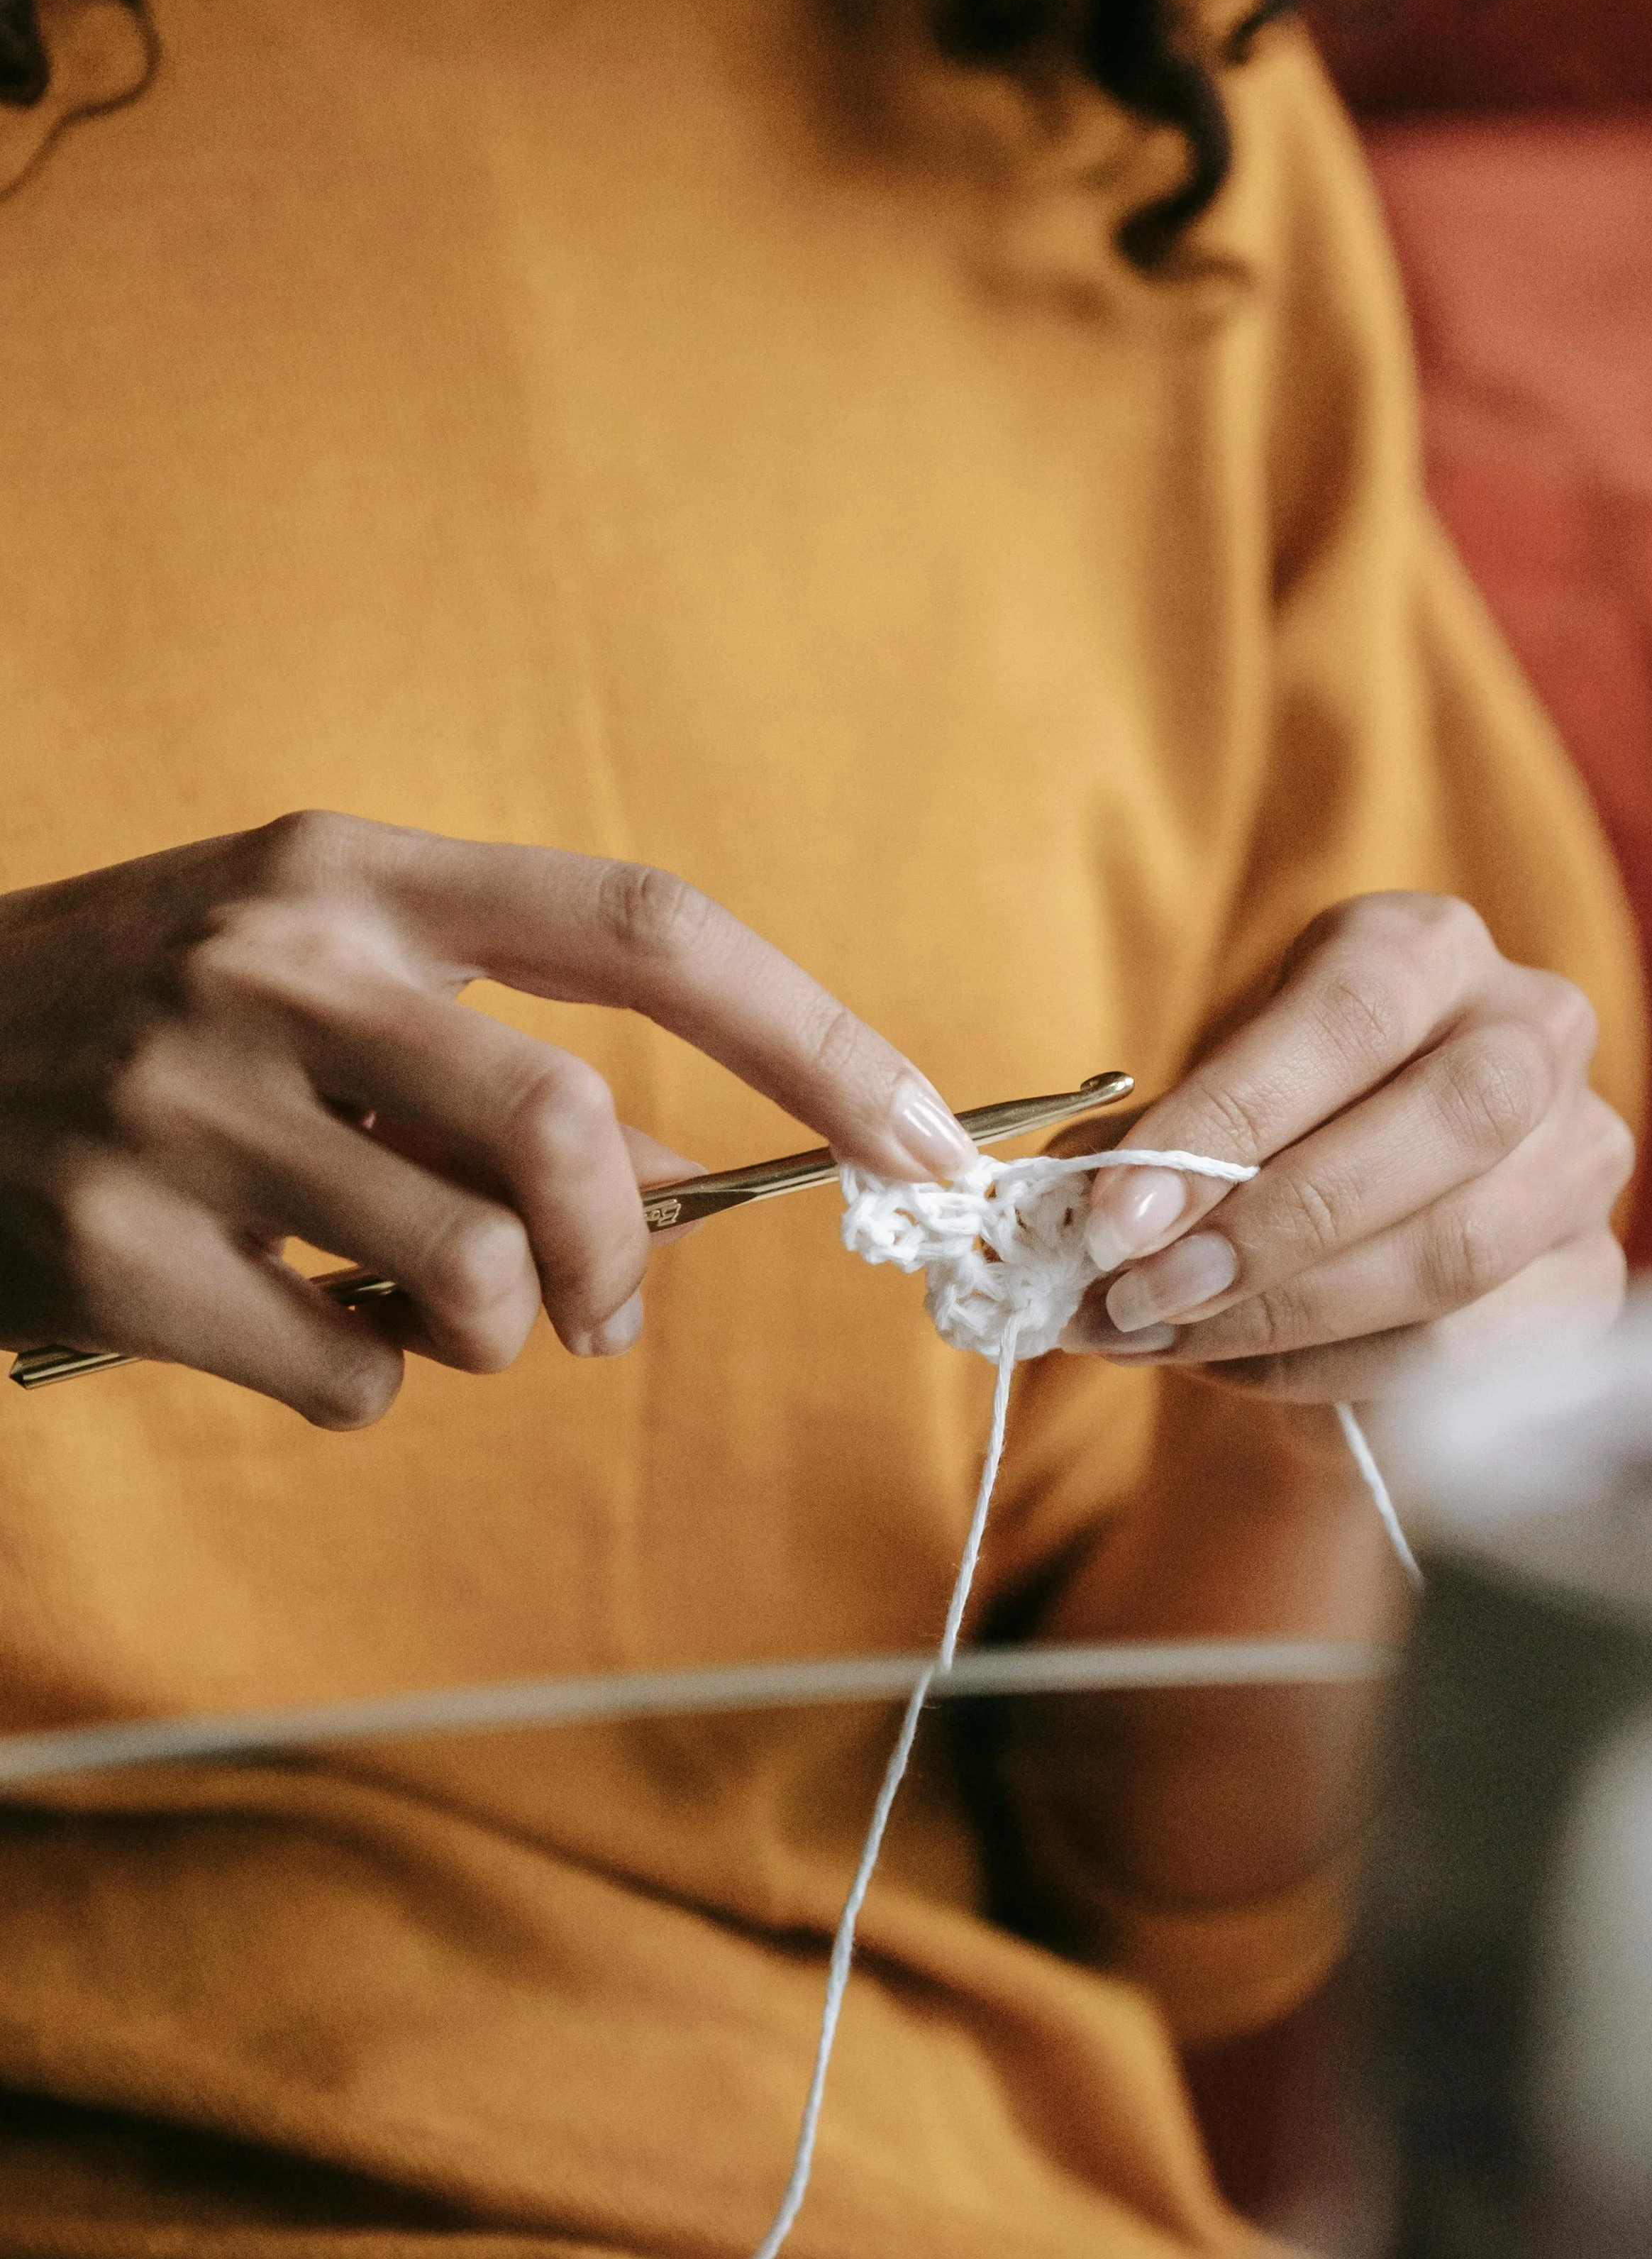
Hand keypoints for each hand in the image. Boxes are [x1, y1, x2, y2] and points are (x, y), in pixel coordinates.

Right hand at [0, 814, 973, 1424]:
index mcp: (352, 871)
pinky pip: (352, 1380)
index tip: (929, 1137)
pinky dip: (363, 1387)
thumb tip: (695, 1193)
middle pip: (573, 1130)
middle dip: (623, 1258)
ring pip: (475, 1279)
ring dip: (490, 1335)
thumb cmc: (137, 1022)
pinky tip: (280, 1328)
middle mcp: (274, 964)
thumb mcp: (317, 986)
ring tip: (406, 1308)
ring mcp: (184, 1106)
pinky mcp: (115, 1252)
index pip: (646, 925)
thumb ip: (496, 1064)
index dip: (812, 1037)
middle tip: (600, 1315)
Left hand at [1068, 893, 1633, 1398]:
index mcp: (1426, 948)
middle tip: (1140, 1293)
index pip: (1347, 1017)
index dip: (1229, 1120)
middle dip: (1271, 1227)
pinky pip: (1462, 1347)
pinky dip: (1328, 1371)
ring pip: (1454, 1250)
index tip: (1114, 1215)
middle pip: (1442, 1124)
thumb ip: (1147, 1148)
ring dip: (1286, 1315)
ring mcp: (1581, 1157)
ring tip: (1159, 1337)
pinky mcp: (1589, 1277)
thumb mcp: (1205, 1106)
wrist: (1353, 1226)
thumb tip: (1065, 1212)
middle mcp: (1533, 1031)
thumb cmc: (1269, 1136)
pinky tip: (1233, 1369)